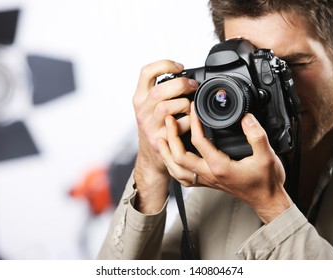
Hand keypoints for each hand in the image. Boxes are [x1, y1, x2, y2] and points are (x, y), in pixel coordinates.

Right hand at [132, 60, 197, 213]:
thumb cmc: (156, 128)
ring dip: (184, 104)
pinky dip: (189, 121)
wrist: (151, 157)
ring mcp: (149, 126)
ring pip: (166, 108)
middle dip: (180, 84)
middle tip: (192, 86)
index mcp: (140, 98)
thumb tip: (188, 77)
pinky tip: (192, 120)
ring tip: (191, 105)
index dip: (164, 65)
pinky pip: (178, 126)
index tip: (179, 67)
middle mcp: (142, 111)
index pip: (145, 72)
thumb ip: (163, 92)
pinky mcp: (159, 140)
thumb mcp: (151, 108)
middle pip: (158, 91)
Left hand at [157, 104, 291, 222]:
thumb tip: (246, 117)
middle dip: (171, 137)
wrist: (266, 199)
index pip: (199, 142)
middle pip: (179, 157)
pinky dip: (173, 165)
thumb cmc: (265, 181)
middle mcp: (209, 175)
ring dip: (166, 153)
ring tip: (161, 137)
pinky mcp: (207, 182)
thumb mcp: (266, 155)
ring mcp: (206, 180)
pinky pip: (182, 176)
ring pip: (176, 170)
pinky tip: (171, 157)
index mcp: (220, 167)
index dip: (194, 123)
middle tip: (169, 120)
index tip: (193, 109)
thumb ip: (256, 134)